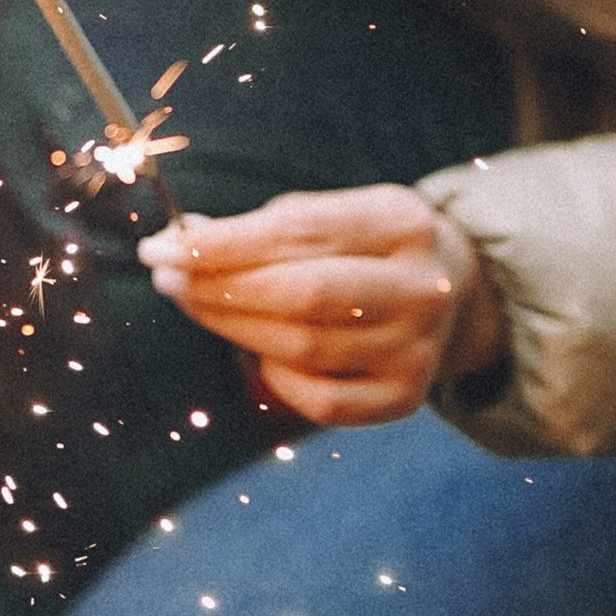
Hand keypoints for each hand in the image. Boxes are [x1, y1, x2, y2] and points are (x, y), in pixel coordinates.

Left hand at [138, 183, 503, 428]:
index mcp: (401, 224)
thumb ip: (267, 228)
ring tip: (193, 304)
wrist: (452, 292)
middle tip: (166, 278)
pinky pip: (320, 401)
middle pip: (301, 294)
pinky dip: (276, 376)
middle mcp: (420, 288)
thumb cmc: (369, 246)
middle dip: (219, 288)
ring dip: (231, 328)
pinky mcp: (405, 397)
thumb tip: (184, 242)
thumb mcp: (337, 214)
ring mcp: (417, 350)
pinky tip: (258, 350)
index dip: (223, 244)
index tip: (163, 245)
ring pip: (303, 348)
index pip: (298, 231)